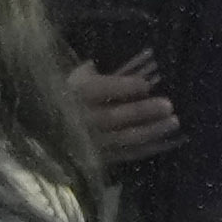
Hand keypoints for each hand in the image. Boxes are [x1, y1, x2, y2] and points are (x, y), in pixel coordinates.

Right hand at [77, 52, 179, 168]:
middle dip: (143, 111)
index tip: (146, 85)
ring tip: (173, 122)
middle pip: (115, 116)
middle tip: (168, 105)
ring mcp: (92, 141)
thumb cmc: (68, 93)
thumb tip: (134, 64)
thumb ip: (100, 71)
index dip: (124, 88)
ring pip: (123, 138)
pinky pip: (126, 154)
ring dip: (151, 130)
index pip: (100, 90)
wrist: (48, 127)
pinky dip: (146, 148)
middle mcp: (83, 119)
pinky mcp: (99, 156)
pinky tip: (165, 141)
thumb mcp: (77, 75)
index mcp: (76, 94)